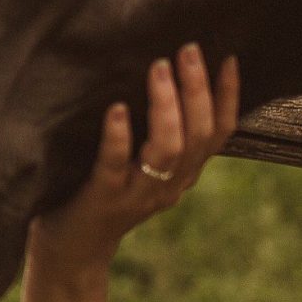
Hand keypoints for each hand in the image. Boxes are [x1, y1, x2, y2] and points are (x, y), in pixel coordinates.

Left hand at [27, 43, 240, 278]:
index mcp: (182, 175)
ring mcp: (137, 194)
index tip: (228, 58)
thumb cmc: (101, 193)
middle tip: (188, 50)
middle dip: (197, 91)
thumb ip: (157, 135)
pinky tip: (117, 109)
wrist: (71, 251)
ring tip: (158, 69)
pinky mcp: (103, 198)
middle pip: (198, 137)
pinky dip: (118, 136)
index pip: (219, 135)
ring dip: (166, 107)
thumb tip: (164, 75)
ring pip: (168, 150)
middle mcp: (168, 186)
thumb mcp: (140, 166)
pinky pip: (115, 164)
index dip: (229, 98)